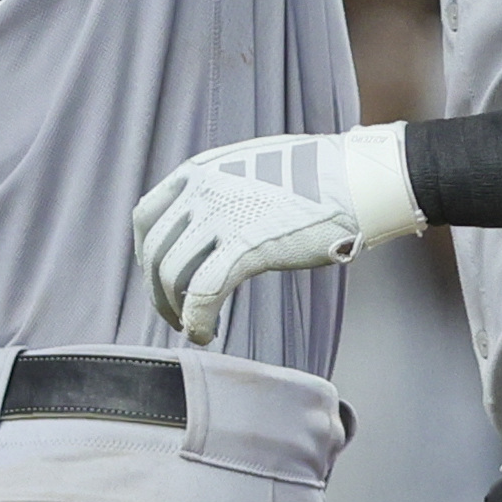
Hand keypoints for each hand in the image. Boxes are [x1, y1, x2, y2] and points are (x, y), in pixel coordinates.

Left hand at [135, 124, 421, 344]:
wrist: (355, 180)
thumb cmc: (317, 177)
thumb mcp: (251, 167)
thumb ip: (221, 189)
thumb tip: (208, 221)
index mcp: (200, 170)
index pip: (146, 217)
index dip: (146, 255)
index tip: (160, 278)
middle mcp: (202, 190)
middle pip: (155, 252)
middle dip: (159, 291)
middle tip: (175, 314)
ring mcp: (222, 217)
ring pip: (173, 275)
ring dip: (177, 310)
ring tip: (194, 327)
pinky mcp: (247, 247)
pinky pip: (203, 293)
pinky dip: (197, 320)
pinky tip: (207, 334)